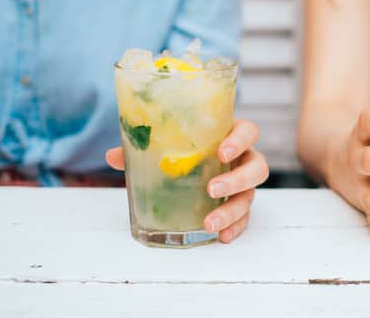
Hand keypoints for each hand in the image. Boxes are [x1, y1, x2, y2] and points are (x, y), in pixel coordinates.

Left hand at [106, 119, 268, 242]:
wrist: (186, 167)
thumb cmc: (182, 150)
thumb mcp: (164, 146)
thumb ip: (143, 148)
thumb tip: (112, 155)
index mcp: (229, 136)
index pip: (248, 131)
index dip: (240, 140)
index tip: (221, 151)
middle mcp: (243, 159)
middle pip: (257, 167)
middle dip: (237, 179)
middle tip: (211, 190)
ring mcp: (243, 184)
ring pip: (252, 196)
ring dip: (233, 210)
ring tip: (208, 223)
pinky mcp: (240, 205)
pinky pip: (245, 219)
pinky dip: (234, 228)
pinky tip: (220, 237)